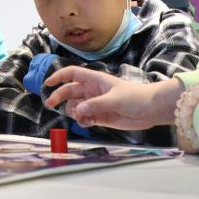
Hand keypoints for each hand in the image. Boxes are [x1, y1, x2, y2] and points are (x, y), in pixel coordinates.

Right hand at [45, 67, 181, 129]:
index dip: (58, 76)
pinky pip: (85, 118)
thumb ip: (95, 105)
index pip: (72, 74)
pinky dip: (82, 121)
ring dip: (74, 112)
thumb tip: (78, 110)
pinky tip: (87, 124)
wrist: (152, 110)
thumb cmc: (135, 97)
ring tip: (82, 118)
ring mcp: (96, 103)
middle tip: (51, 105)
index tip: (47, 83)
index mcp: (95, 80)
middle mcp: (92, 90)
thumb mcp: (114, 99)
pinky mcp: (101, 116)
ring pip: (76, 106)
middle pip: (70, 91)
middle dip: (59, 97)